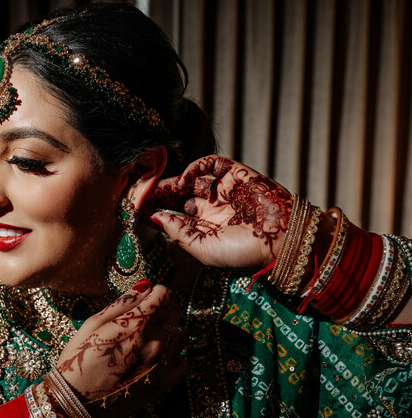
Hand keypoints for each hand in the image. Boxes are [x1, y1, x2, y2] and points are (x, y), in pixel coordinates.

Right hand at [55, 282, 185, 417]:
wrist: (77, 403)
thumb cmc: (78, 361)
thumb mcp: (93, 324)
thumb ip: (122, 303)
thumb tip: (144, 287)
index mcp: (136, 325)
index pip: (163, 296)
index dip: (157, 291)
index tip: (150, 293)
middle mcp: (154, 343)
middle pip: (175, 313)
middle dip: (165, 308)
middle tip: (148, 313)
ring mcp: (161, 365)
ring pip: (181, 336)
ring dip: (171, 330)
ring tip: (150, 335)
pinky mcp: (163, 384)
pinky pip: (181, 362)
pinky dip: (174, 355)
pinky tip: (157, 356)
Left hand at [147, 155, 292, 269]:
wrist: (281, 240)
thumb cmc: (244, 253)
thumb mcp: (204, 250)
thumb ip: (179, 233)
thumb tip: (154, 216)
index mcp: (206, 230)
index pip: (175, 216)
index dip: (156, 210)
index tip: (135, 208)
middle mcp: (214, 210)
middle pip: (179, 196)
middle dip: (159, 193)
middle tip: (138, 191)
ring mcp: (225, 191)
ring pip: (193, 180)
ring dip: (173, 180)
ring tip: (154, 184)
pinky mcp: (238, 175)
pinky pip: (213, 164)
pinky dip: (197, 166)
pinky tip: (184, 178)